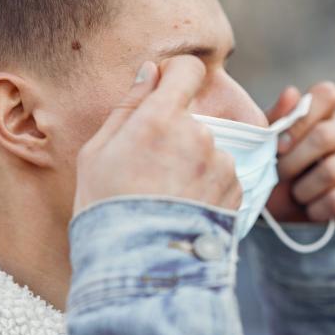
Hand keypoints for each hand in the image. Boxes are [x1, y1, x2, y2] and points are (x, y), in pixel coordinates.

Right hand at [73, 56, 241, 215]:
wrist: (139, 264)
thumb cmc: (107, 207)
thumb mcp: (98, 153)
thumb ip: (129, 106)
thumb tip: (152, 71)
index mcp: (161, 120)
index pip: (189, 70)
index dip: (177, 76)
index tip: (166, 92)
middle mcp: (199, 136)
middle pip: (194, 117)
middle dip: (177, 133)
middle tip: (152, 169)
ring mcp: (221, 164)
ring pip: (208, 149)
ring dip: (193, 162)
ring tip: (167, 196)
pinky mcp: (237, 190)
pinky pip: (221, 175)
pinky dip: (207, 186)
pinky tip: (183, 207)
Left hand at [264, 82, 334, 223]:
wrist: (303, 225)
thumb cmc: (285, 181)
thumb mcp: (271, 153)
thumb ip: (276, 122)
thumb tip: (291, 92)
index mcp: (328, 116)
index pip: (327, 95)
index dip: (299, 119)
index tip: (279, 145)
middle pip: (325, 135)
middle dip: (293, 162)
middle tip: (280, 177)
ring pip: (331, 171)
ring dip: (303, 190)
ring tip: (299, 196)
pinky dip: (317, 209)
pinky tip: (315, 210)